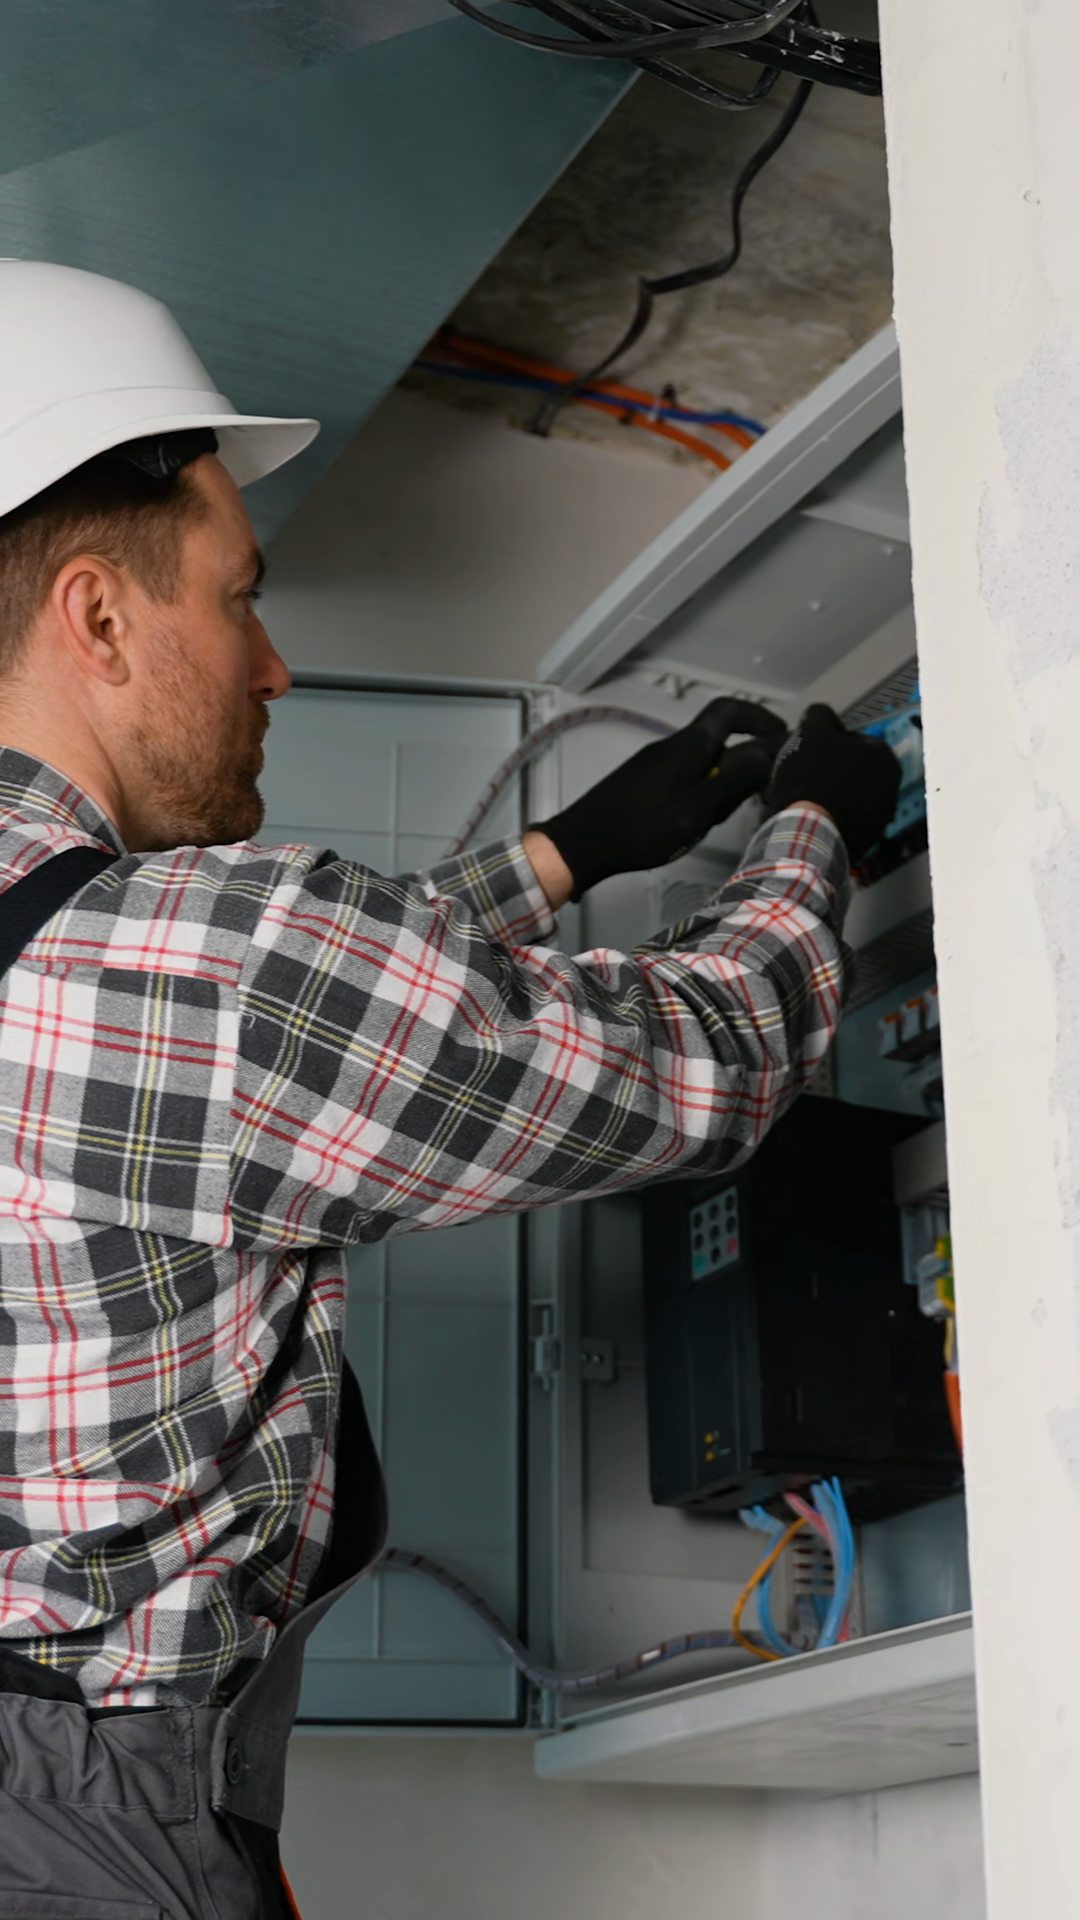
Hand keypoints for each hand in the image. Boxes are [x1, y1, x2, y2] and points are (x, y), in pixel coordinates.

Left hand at [536, 698, 785, 900]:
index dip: (759, 718)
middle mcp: (673, 746)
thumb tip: (769, 753)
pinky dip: (702, 793)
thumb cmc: (643, 826)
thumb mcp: (699, 808)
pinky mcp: (644, 782)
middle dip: (745, 760)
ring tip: (724, 814)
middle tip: (759, 790)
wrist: (582, 843)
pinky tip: (696, 821)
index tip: (780, 738)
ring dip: (722, 782)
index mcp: (690, 745)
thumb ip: (736, 779)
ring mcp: (656, 764)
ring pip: (703, 762)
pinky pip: (685, 777)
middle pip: (720, 738)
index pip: (730, 710)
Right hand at [765, 703, 901, 860]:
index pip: (858, 739)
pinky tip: (808, 813)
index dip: (831, 740)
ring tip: (802, 793)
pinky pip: (842, 819)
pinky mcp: (862, 841)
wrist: (808, 832)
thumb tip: (820, 714)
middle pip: (854, 769)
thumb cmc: (815, 780)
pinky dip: (828, 815)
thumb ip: (820, 715)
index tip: (812, 747)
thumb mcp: (813, 731)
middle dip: (831, 769)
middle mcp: (890, 790)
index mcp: (886, 760)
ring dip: (828, 792)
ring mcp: (879, 819)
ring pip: (848, 795)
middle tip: (805, 770)